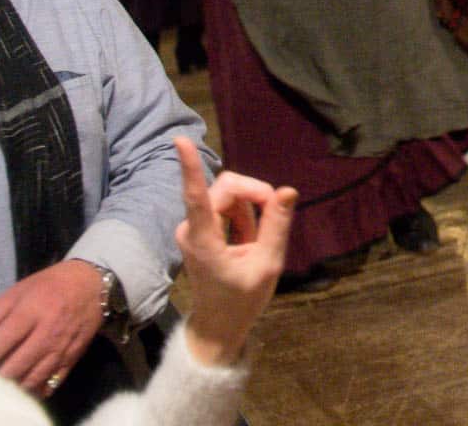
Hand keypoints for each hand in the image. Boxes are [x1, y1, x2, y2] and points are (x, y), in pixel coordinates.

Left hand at [0, 258, 102, 396]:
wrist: (93, 285)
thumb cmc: (49, 286)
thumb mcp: (17, 292)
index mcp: (30, 312)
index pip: (0, 343)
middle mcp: (46, 333)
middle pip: (15, 367)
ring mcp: (61, 349)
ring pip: (32, 380)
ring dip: (12, 388)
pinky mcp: (72, 359)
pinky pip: (50, 384)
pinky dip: (34, 391)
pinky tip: (21, 391)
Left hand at [173, 136, 295, 366]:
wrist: (218, 325)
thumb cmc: (241, 301)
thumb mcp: (267, 266)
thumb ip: (276, 226)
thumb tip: (287, 190)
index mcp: (204, 240)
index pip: (197, 197)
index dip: (190, 167)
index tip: (179, 141)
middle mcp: (192, 228)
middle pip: (227, 187)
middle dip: (255, 194)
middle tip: (276, 216)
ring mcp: (193, 226)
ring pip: (229, 193)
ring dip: (251, 208)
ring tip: (257, 241)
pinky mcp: (199, 226)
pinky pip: (227, 204)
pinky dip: (244, 216)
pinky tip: (248, 240)